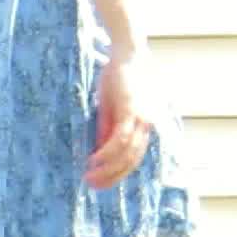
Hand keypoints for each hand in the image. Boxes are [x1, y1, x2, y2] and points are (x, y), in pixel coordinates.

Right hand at [86, 53, 160, 189]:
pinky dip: (108, 153)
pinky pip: (120, 139)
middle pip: (132, 161)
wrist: (128, 51)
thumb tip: (101, 151)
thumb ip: (108, 128)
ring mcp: (142, 118)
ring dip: (107, 169)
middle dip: (112, 177)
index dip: (117, 173)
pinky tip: (94, 161)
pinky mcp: (132, 110)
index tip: (100, 183)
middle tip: (92, 186)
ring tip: (89, 177)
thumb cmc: (119, 76)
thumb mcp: (111, 106)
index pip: (134, 158)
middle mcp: (147, 124)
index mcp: (144, 124)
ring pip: (127, 154)